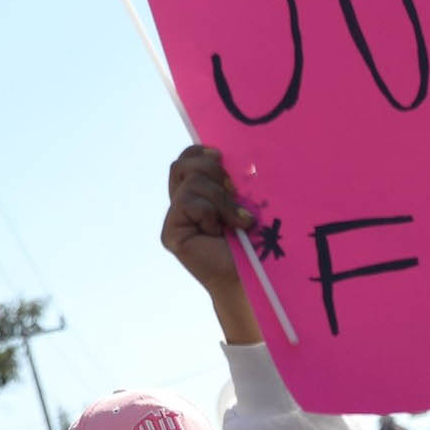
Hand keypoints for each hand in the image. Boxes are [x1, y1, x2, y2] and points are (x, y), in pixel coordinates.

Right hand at [162, 146, 264, 344]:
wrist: (254, 278)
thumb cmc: (258, 241)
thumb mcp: (244, 200)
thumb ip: (230, 178)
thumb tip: (223, 153)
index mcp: (199, 194)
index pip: (188, 158)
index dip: (200, 151)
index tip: (222, 156)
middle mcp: (183, 205)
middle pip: (183, 164)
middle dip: (212, 170)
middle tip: (234, 189)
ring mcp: (175, 220)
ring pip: (190, 182)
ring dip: (220, 198)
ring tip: (239, 221)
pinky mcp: (171, 233)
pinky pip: (188, 202)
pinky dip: (210, 212)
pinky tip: (220, 232)